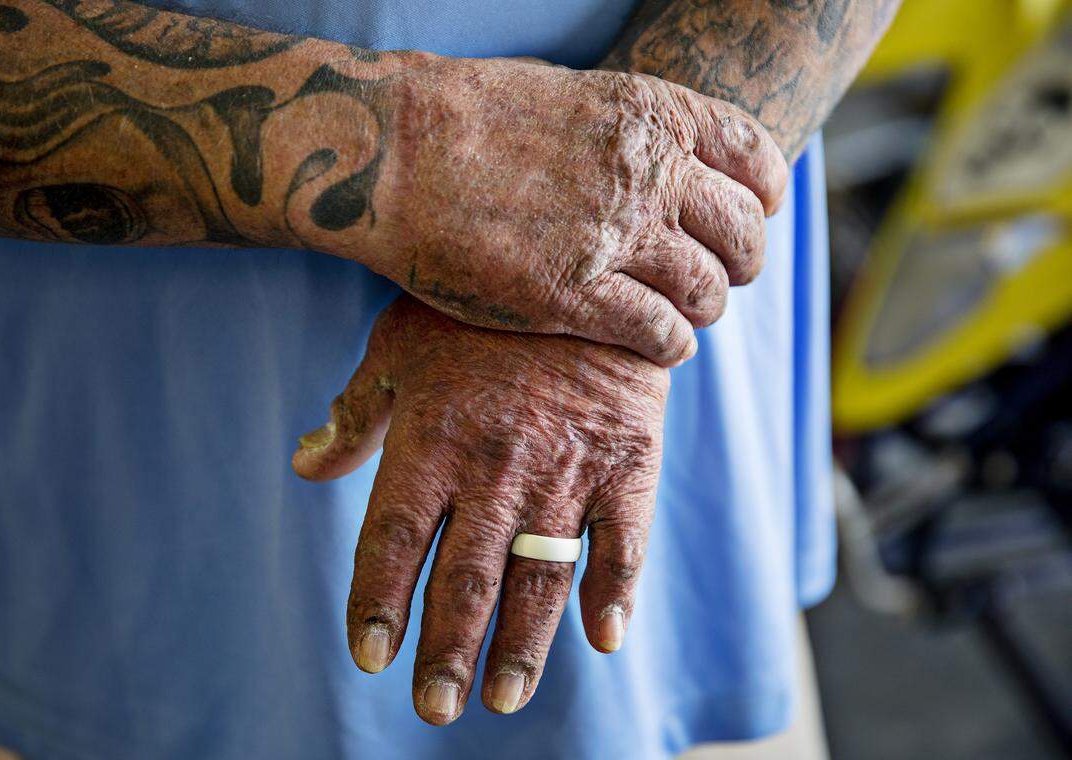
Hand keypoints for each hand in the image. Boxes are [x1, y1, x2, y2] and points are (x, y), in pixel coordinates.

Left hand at [291, 296, 667, 723]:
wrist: (585, 259)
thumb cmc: (478, 309)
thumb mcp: (400, 345)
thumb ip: (357, 414)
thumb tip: (304, 464)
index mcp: (434, 440)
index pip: (396, 540)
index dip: (380, 602)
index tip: (371, 657)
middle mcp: (497, 467)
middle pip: (466, 578)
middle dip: (446, 649)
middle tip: (433, 709)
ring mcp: (568, 468)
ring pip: (540, 576)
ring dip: (521, 646)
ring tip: (503, 699)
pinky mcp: (629, 462)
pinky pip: (625, 541)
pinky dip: (617, 592)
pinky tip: (605, 640)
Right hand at [360, 56, 787, 365]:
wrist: (395, 153)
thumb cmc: (470, 118)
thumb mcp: (573, 95)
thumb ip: (630, 132)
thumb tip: (664, 158)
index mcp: (653, 116)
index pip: (754, 160)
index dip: (760, 197)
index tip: (748, 215)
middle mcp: (648, 174)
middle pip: (741, 234)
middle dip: (740, 262)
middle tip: (717, 277)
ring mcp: (614, 237)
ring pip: (706, 290)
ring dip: (704, 308)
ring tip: (684, 314)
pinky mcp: (574, 296)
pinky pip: (660, 334)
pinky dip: (672, 345)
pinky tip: (660, 345)